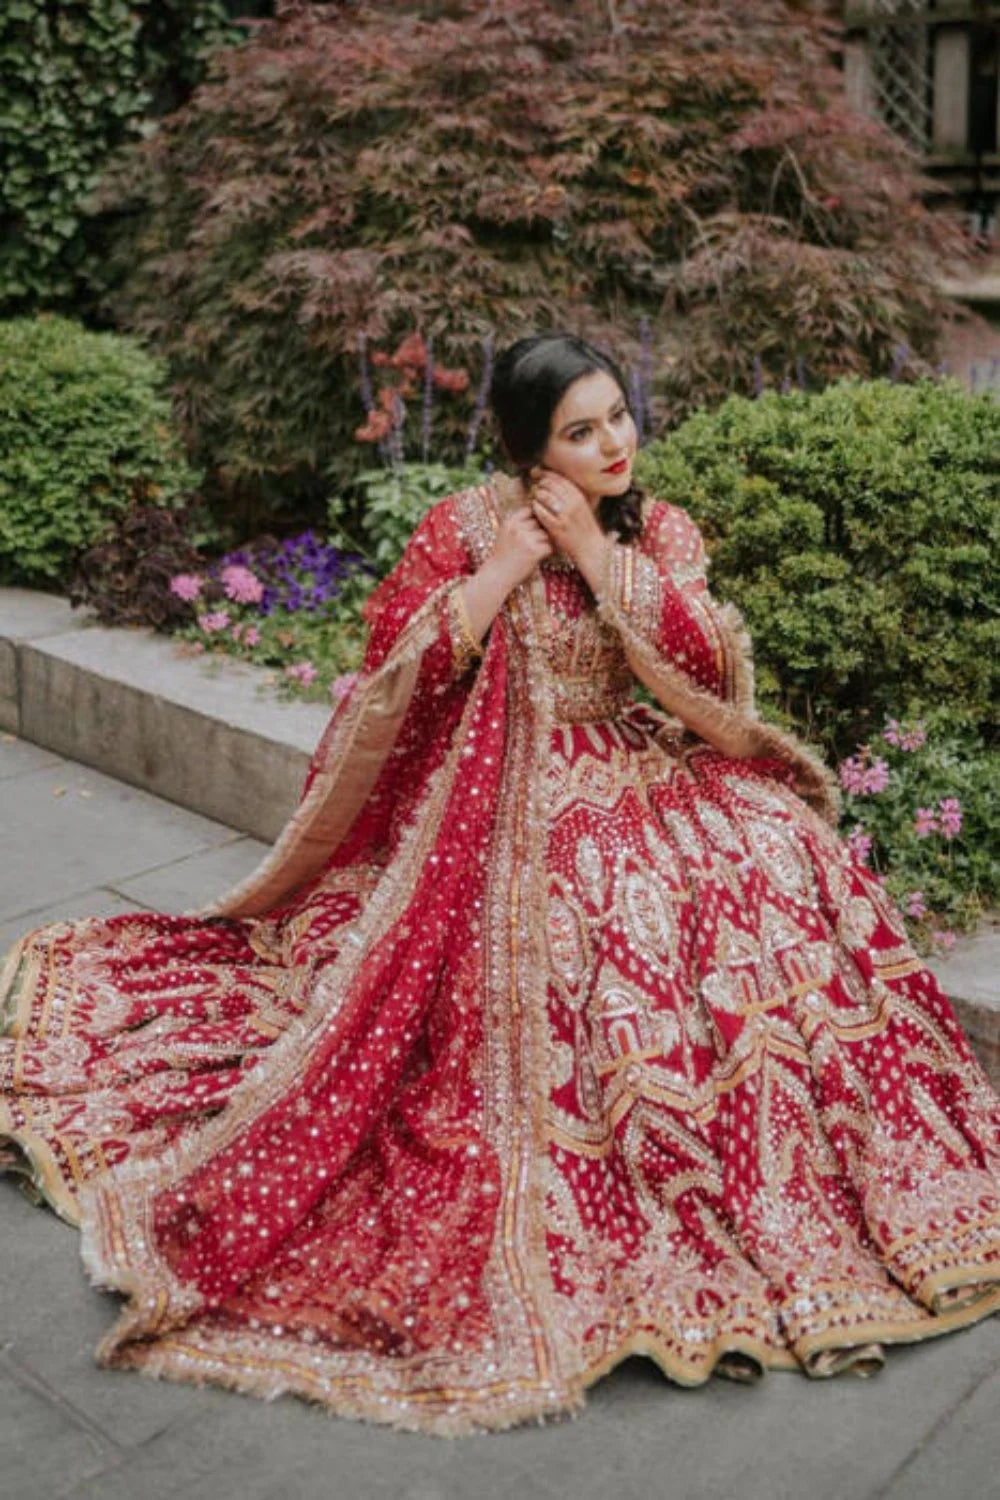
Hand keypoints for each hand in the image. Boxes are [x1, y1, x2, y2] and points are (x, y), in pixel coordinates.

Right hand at [485, 505, 552, 591]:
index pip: (529, 510)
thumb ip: (517, 523)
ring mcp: (526, 540)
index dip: (534, 518)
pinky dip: (546, 553)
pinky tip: (538, 557)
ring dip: (543, 542)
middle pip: (539, 522)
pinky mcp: (534, 552)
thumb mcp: (504, 533)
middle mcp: (517, 529)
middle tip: (534, 542)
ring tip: (535, 550)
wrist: (498, 575)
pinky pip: (548, 547)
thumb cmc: (503, 555)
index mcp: (510, 522)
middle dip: (539, 531)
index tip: (532, 528)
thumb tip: (536, 512)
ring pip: (545, 535)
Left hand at [529, 468, 608, 589]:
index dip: (546, 474)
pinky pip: (541, 512)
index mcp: (579, 495)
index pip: (559, 478)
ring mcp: (565, 515)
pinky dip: (535, 508)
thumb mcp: (582, 505)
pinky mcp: (557, 527)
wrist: (590, 547)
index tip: (538, 474)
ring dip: (536, 495)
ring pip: (544, 496)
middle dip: (539, 484)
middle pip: (549, 485)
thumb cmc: (584, 526)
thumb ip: (569, 493)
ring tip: (534, 498)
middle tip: (535, 488)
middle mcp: (572, 503)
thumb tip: (552, 480)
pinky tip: (534, 508)